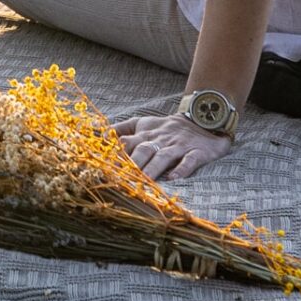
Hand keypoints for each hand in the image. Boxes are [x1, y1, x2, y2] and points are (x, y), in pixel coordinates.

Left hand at [114, 111, 232, 180]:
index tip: (103, 165)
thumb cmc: (167, 126)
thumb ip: (122, 128)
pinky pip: (189, 161)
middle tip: (121, 179)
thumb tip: (98, 133)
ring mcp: (178, 146)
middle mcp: (160, 140)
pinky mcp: (197, 152)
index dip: (115, 153)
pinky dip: (182, 169)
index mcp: (145, 134)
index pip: (127, 142)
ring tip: (143, 181)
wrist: (203, 119)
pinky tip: (173, 178)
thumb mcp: (143, 123)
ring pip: (163, 157)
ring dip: (153, 168)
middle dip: (132, 163)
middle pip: (144, 150)